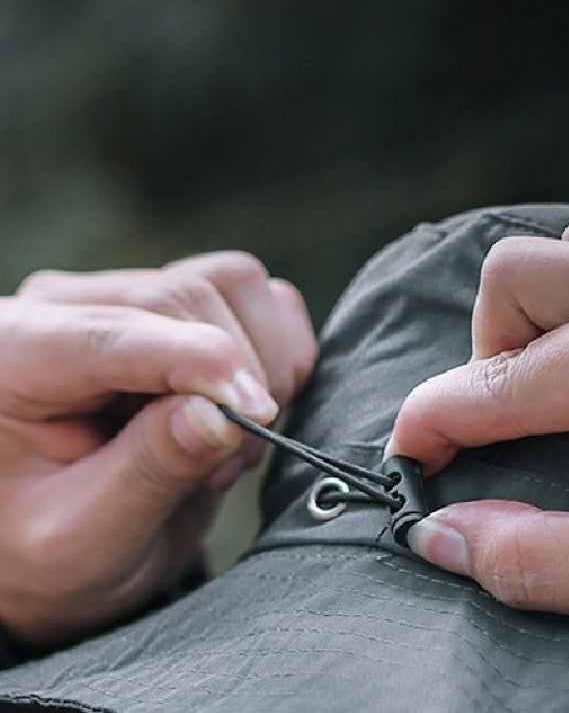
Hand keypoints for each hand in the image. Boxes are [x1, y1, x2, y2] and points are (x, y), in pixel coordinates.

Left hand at [0, 251, 315, 645]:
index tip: (256, 415)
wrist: (53, 541)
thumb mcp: (81, 542)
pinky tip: (244, 409)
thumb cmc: (43, 547)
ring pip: (234, 283)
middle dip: (236, 381)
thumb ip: (148, 473)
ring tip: (229, 439)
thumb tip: (224, 414)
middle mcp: (69, 308)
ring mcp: (129, 298)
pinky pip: (259, 296)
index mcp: (12, 357)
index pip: (119, 331)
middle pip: (189, 296)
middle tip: (226, 462)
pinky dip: (280, 350)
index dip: (200, 362)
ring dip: (263, 363)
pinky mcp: (180, 309)